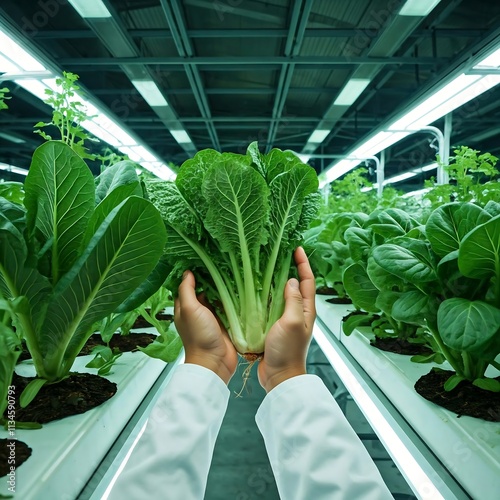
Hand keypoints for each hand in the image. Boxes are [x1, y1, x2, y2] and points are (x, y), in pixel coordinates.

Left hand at [174, 271, 237, 384]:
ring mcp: (212, 317)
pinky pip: (228, 307)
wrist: (215, 361)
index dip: (191, 275)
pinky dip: (232, 299)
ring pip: (216, 298)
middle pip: (203, 291)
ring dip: (222, 288)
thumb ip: (188, 291)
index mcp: (185, 308)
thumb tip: (187, 272)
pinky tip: (239, 288)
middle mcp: (197, 311)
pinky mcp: (225, 323)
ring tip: (231, 270)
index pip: (186, 287)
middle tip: (220, 262)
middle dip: (209, 279)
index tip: (201, 260)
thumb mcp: (190, 309)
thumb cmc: (199, 335)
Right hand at [258, 247, 315, 392]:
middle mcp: (297, 312)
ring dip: (275, 280)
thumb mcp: (292, 322)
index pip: (307, 281)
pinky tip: (254, 290)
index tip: (297, 248)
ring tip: (265, 266)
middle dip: (290, 267)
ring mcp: (284, 319)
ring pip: (281, 294)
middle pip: (295, 284)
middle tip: (280, 252)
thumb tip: (290, 280)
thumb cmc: (288, 351)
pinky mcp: (273, 326)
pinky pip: (269, 306)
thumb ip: (292, 301)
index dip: (303, 264)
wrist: (279, 376)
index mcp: (305, 309)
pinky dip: (264, 295)